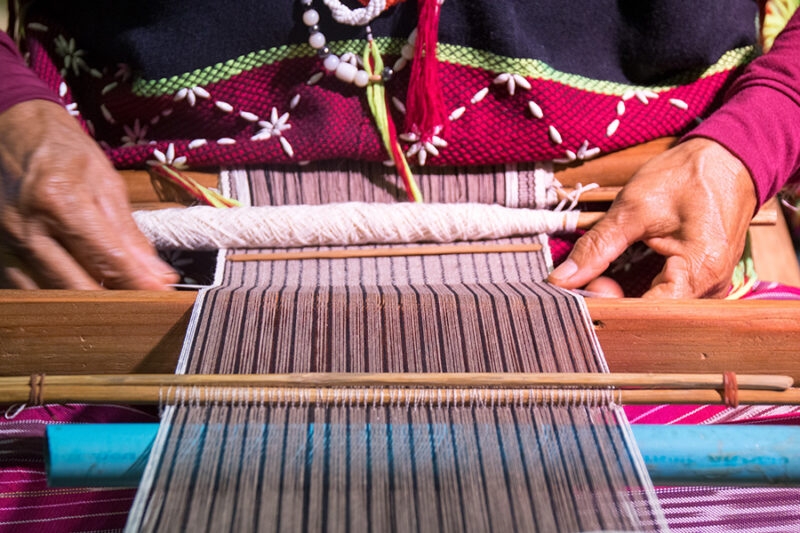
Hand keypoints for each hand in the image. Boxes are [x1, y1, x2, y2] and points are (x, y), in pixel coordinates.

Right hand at [0, 100, 177, 288]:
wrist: (11, 132)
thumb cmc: (63, 152)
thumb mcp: (105, 183)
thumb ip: (130, 234)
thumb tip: (157, 275)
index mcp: (59, 201)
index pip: (106, 259)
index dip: (138, 283)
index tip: (162, 297)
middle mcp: (28, 228)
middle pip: (77, 287)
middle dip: (115, 302)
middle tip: (143, 305)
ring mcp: (6, 244)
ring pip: (51, 296)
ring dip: (87, 305)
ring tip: (117, 300)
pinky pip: (29, 290)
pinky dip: (59, 297)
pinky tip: (83, 293)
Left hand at [547, 138, 756, 297]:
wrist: (726, 159)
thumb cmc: (688, 176)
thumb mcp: (633, 208)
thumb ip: (597, 246)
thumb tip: (562, 278)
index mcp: (702, 269)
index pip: (650, 312)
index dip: (611, 308)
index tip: (579, 297)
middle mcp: (712, 288)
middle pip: (654, 316)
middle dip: (614, 305)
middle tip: (584, 286)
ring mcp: (709, 288)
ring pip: (658, 311)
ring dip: (623, 300)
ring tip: (597, 282)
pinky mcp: (701, 283)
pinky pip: (665, 299)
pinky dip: (637, 293)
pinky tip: (615, 283)